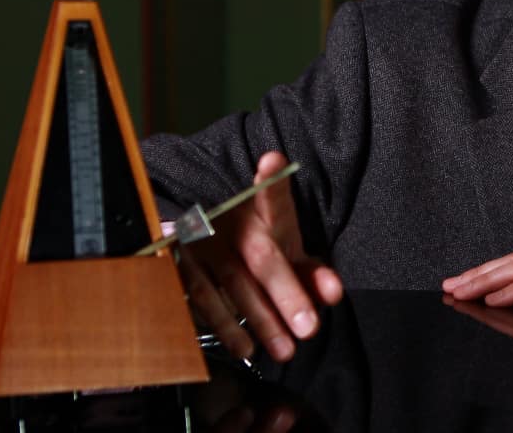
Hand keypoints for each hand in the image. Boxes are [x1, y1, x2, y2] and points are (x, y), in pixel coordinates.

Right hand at [177, 151, 342, 360]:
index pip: (271, 194)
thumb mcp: (286, 254)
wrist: (199, 239)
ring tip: (282, 350)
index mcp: (261, 212)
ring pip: (229, 283)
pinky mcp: (178, 267)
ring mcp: (201, 244)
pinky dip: (220, 326)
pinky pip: (198, 299)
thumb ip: (312, 273)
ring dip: (257, 320)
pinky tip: (240, 347)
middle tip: (309, 329)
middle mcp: (230, 223)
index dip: (271, 180)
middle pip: (261, 256)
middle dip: (287, 294)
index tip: (273, 162)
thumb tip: (333, 294)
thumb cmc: (256, 247)